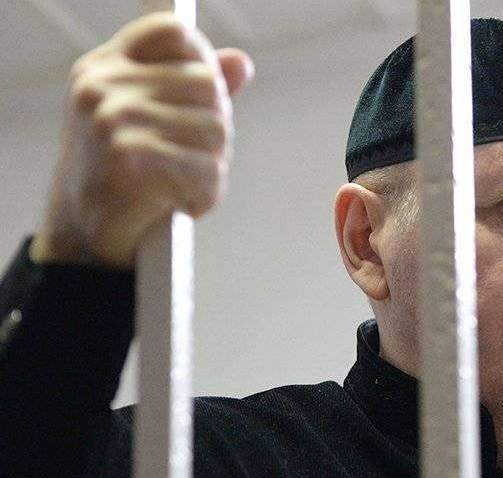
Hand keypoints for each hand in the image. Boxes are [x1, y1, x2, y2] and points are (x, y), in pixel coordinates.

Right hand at [30, 12, 253, 268]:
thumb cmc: (121, 177)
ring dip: (210, 166)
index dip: (202, 61)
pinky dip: (204, 196)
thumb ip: (190, 87)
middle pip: (208, 85)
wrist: (85, 241)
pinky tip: (176, 204)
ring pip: (215, 130)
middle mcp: (103, 88)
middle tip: (186, 161)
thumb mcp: (147, 119)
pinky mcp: (131, 160)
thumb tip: (240, 64)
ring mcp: (113, 121)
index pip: (173, 33)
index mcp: (103, 68)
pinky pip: (208, 171)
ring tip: (176, 184)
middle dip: (212, 129)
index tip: (200, 99)